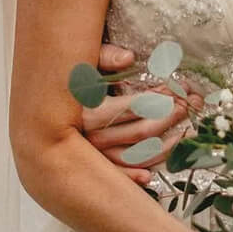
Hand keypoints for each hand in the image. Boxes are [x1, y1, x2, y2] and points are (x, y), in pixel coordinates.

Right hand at [81, 42, 192, 185]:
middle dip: (171, 117)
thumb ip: (104, 57)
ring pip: (137, 156)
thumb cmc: (69, 83)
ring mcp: (94, 157)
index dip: (161, 99)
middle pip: (141, 132)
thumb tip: (129, 57)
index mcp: (89, 111)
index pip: (134, 106)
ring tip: (189, 129)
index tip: (180, 88)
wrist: (40, 114)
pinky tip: (158, 168)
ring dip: (168, 144)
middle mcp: (91, 138)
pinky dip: (140, 174)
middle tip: (192, 103)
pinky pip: (122, 175)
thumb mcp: (83, 63)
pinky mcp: (96, 169)